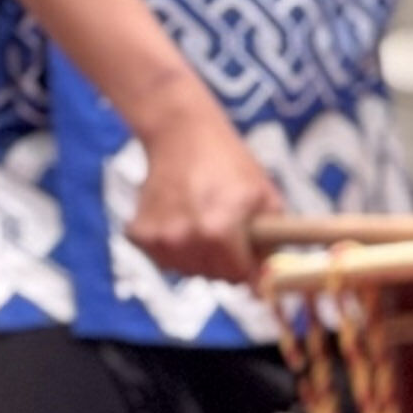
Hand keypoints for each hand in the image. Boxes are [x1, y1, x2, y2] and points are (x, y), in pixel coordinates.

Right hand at [129, 99, 281, 281]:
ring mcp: (160, 238)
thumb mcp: (264, 195)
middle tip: (224, 230)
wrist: (180, 131)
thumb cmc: (226, 160)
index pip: (239, 276)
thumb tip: (271, 280)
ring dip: (198, 256)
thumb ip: (273, 242)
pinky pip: (163, 260)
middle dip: (224, 261)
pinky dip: (172, 248)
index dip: (248, 266)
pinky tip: (180, 221)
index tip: (249, 255)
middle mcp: (186, 238)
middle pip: (214, 276)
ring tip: (201, 222)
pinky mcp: (140, 233)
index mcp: (219, 230)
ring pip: (188, 271)